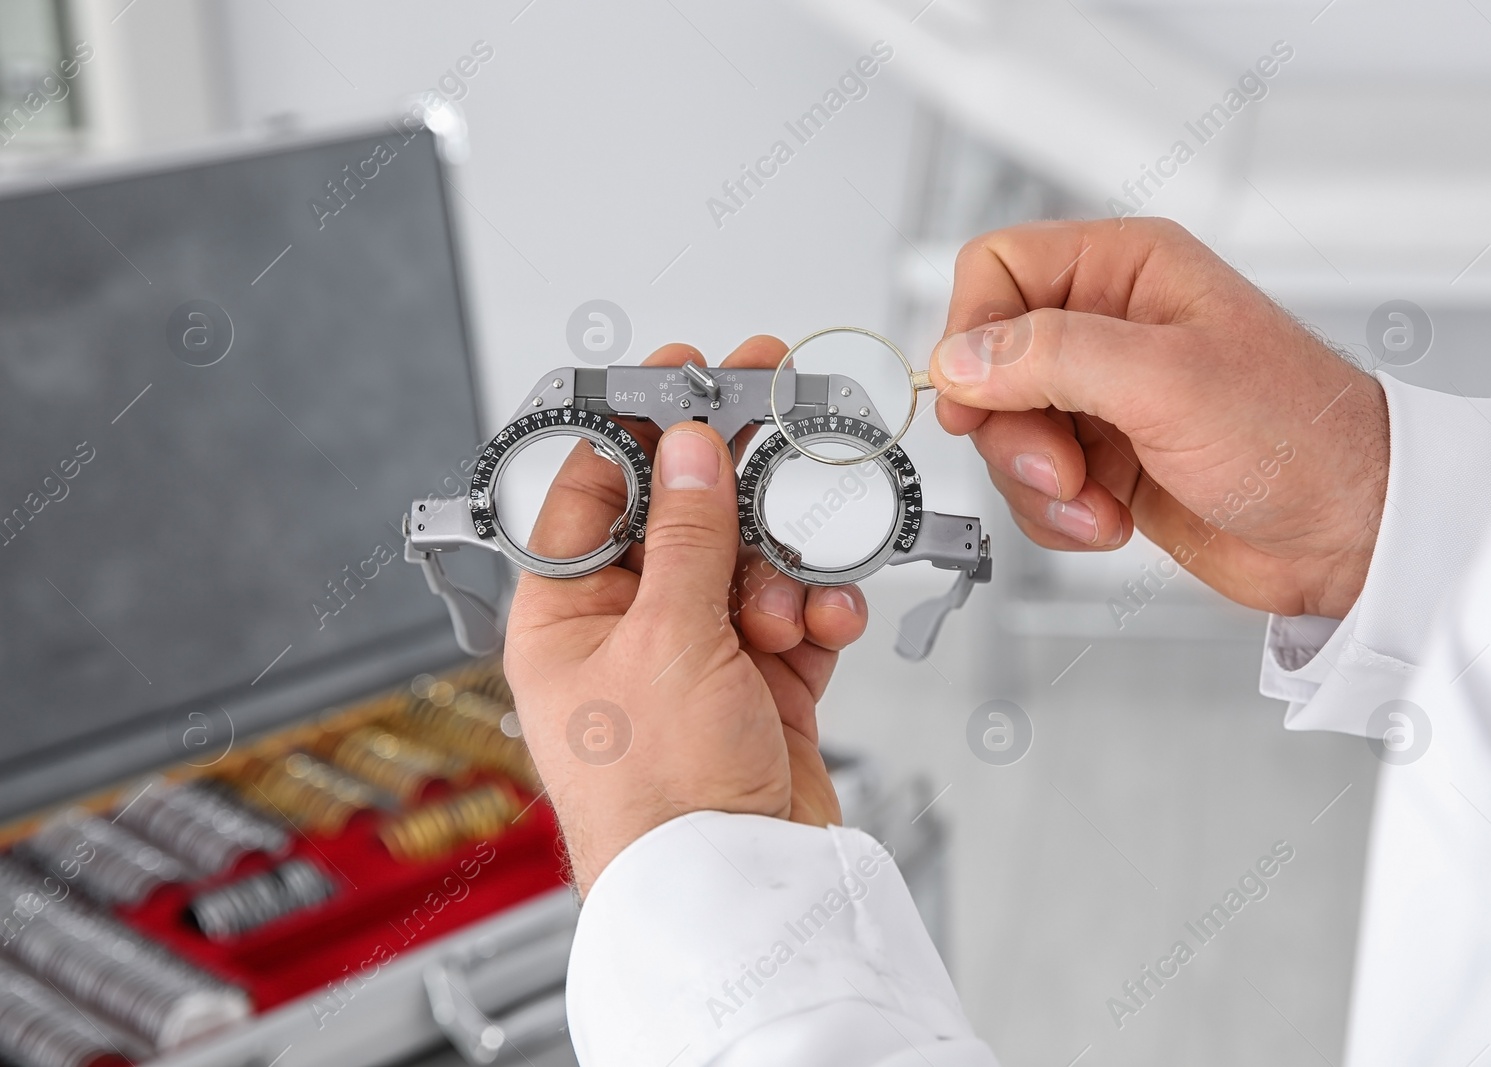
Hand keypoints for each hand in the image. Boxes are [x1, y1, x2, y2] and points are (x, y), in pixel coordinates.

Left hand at [502, 337, 868, 894]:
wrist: (737, 896)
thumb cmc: (661, 799)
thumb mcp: (667, 639)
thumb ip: (687, 532)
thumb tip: (687, 445)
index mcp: (564, 618)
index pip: (589, 493)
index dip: (631, 426)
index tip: (675, 371)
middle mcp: (626, 633)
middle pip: (679, 519)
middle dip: (729, 476)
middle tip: (772, 404)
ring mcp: (696, 659)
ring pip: (748, 562)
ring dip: (781, 567)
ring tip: (791, 597)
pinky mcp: (760, 686)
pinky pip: (794, 614)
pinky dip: (817, 610)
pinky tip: (828, 621)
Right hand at [930, 218, 1388, 619]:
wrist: (1349, 533)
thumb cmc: (1300, 436)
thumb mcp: (1166, 380)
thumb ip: (1051, 357)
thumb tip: (960, 358)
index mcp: (1127, 269)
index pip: (998, 269)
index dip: (973, 332)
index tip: (976, 397)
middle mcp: (1108, 327)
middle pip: (988, 362)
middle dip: (1012, 429)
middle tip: (1060, 465)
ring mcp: (1104, 398)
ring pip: (1004, 431)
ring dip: (1039, 483)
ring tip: (1097, 502)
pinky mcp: (1105, 461)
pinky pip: (1033, 483)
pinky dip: (1058, 513)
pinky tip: (1109, 521)